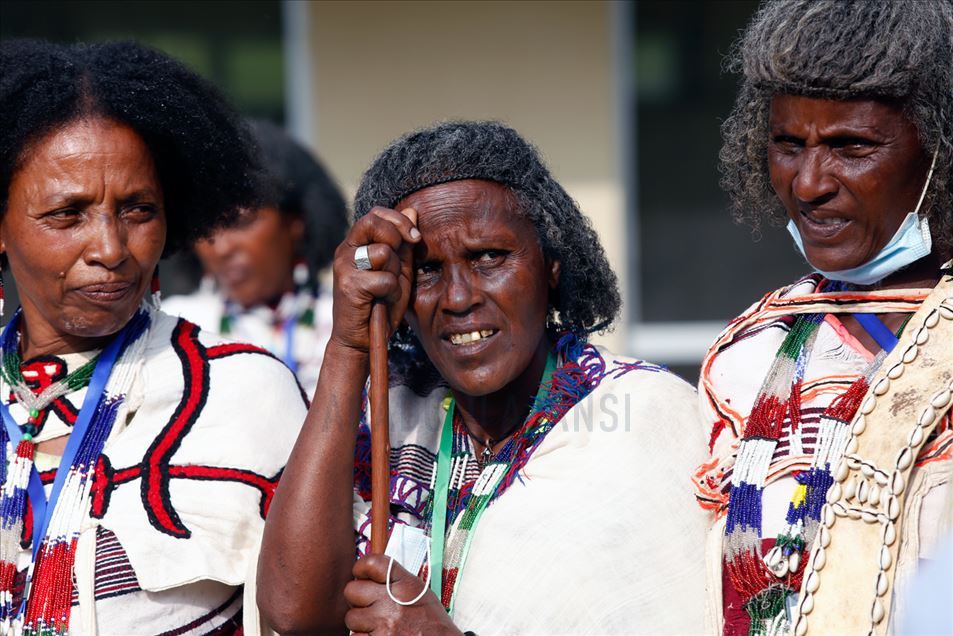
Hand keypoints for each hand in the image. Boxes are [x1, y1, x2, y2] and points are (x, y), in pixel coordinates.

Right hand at [330, 207, 419, 353]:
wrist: (360, 340)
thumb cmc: (380, 306)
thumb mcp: (398, 271)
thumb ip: (404, 244)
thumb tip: (413, 210)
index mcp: (356, 244)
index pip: (375, 214)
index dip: (398, 220)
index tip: (415, 238)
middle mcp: (345, 251)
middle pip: (374, 222)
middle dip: (396, 238)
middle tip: (400, 263)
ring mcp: (344, 267)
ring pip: (383, 252)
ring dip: (395, 273)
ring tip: (387, 290)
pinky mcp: (348, 285)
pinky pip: (384, 278)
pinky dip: (391, 292)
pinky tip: (381, 302)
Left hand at [343, 553, 461, 635]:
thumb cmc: (432, 623)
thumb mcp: (420, 593)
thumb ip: (395, 581)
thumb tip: (369, 576)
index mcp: (405, 584)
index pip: (371, 563)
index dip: (360, 568)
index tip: (361, 575)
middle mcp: (392, 602)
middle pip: (352, 590)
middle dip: (357, 599)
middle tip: (368, 605)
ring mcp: (383, 624)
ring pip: (351, 617)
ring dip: (360, 623)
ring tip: (377, 625)